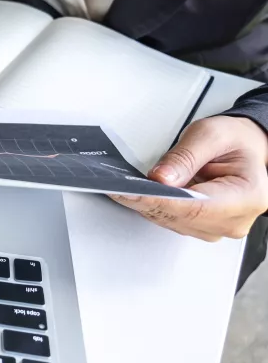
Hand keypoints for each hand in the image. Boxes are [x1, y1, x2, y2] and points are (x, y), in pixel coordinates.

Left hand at [110, 116, 267, 240]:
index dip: (159, 200)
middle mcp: (233, 219)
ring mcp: (218, 227)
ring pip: (171, 221)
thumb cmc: (235, 141)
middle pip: (180, 217)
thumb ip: (185, 156)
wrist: (246, 147)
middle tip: (116, 186)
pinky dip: (153, 206)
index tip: (131, 192)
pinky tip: (138, 193)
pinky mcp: (203, 226)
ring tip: (123, 187)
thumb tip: (161, 178)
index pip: (195, 207)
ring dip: (146, 204)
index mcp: (247, 196)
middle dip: (145, 200)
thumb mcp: (210, 135)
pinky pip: (171, 219)